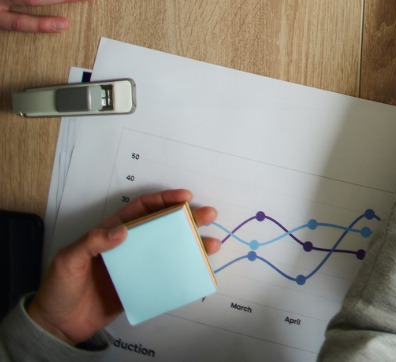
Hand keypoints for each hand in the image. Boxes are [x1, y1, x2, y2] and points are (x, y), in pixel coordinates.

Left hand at [27, 189, 219, 345]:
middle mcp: (127, 246)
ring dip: (191, 244)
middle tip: (208, 214)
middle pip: (162, 226)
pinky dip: (182, 270)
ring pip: (168, 249)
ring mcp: (135, 267)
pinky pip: (165, 274)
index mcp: (110, 233)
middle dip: (187, 217)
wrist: (57, 325)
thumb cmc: (59, 289)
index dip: (164, 200)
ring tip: (211, 244)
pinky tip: (196, 269)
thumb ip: (91, 243)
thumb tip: (123, 231)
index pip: (141, 210)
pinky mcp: (139, 286)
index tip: (185, 196)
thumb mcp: (68, 261)